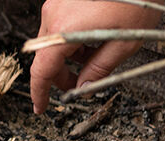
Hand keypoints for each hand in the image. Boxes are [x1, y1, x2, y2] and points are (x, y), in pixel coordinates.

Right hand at [29, 0, 160, 113]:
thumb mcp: (124, 43)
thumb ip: (100, 69)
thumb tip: (85, 87)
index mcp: (65, 32)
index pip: (42, 71)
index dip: (40, 93)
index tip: (40, 107)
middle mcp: (53, 16)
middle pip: (45, 56)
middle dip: (61, 74)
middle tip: (81, 83)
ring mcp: (55, 3)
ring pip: (52, 41)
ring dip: (68, 55)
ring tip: (95, 54)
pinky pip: (58, 25)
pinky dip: (69, 38)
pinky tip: (92, 36)